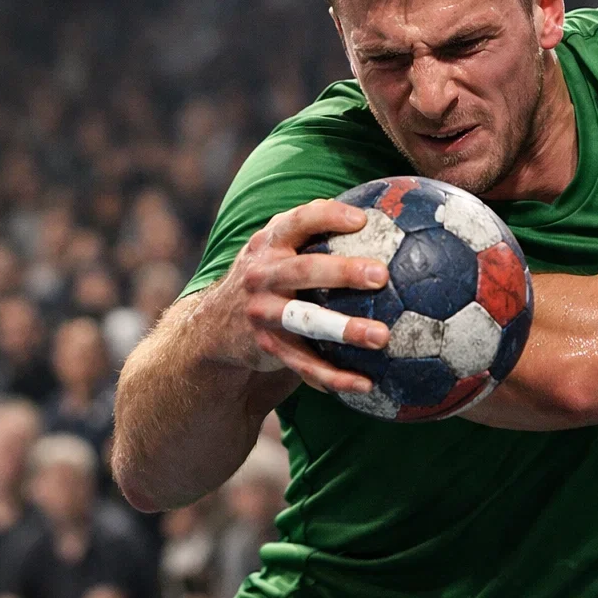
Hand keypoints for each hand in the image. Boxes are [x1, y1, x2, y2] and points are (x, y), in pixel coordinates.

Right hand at [206, 198, 393, 394]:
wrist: (215, 326)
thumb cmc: (269, 276)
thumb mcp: (277, 248)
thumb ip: (312, 231)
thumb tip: (380, 215)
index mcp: (269, 243)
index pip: (298, 221)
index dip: (328, 217)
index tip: (362, 220)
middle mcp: (262, 275)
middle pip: (304, 271)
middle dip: (343, 271)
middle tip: (382, 276)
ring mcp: (262, 313)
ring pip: (306, 321)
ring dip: (345, 329)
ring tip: (382, 337)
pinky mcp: (268, 347)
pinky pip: (304, 364)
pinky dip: (335, 376)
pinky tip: (367, 383)